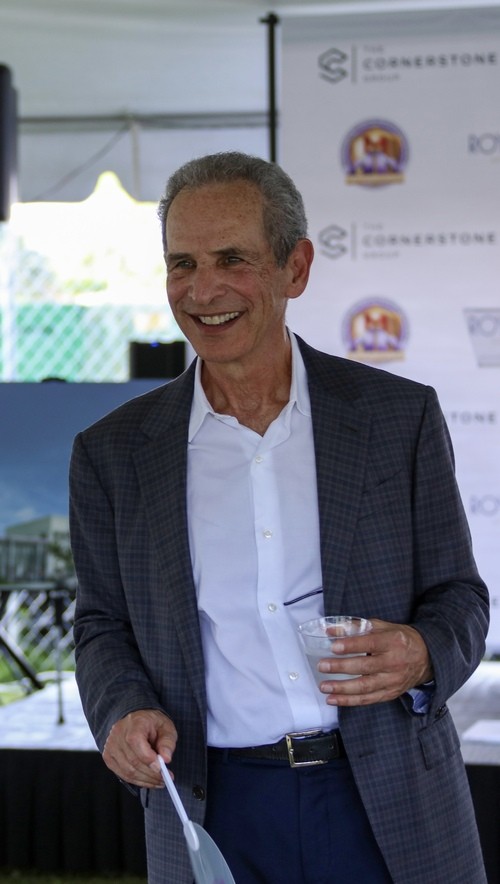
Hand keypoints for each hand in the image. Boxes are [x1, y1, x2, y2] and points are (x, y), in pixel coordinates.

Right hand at [102, 708, 177, 786]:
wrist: (136, 721)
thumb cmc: (152, 724)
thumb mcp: (166, 727)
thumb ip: (167, 742)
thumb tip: (166, 758)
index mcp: (134, 722)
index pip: (135, 741)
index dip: (148, 758)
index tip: (162, 768)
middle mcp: (119, 733)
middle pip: (132, 760)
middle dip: (151, 773)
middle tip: (165, 778)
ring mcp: (111, 746)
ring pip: (127, 771)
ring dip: (145, 780)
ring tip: (159, 781)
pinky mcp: (108, 757)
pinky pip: (122, 774)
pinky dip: (137, 781)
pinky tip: (148, 780)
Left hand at [318, 619, 432, 706]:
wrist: (426, 658)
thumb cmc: (400, 639)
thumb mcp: (382, 627)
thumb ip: (357, 627)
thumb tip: (331, 630)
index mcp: (393, 642)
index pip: (370, 643)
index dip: (351, 645)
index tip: (333, 646)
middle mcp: (394, 662)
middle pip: (365, 666)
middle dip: (342, 667)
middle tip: (323, 666)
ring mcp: (393, 680)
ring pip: (365, 687)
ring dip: (342, 688)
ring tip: (325, 686)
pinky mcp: (390, 693)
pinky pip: (368, 699)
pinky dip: (349, 701)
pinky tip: (334, 699)